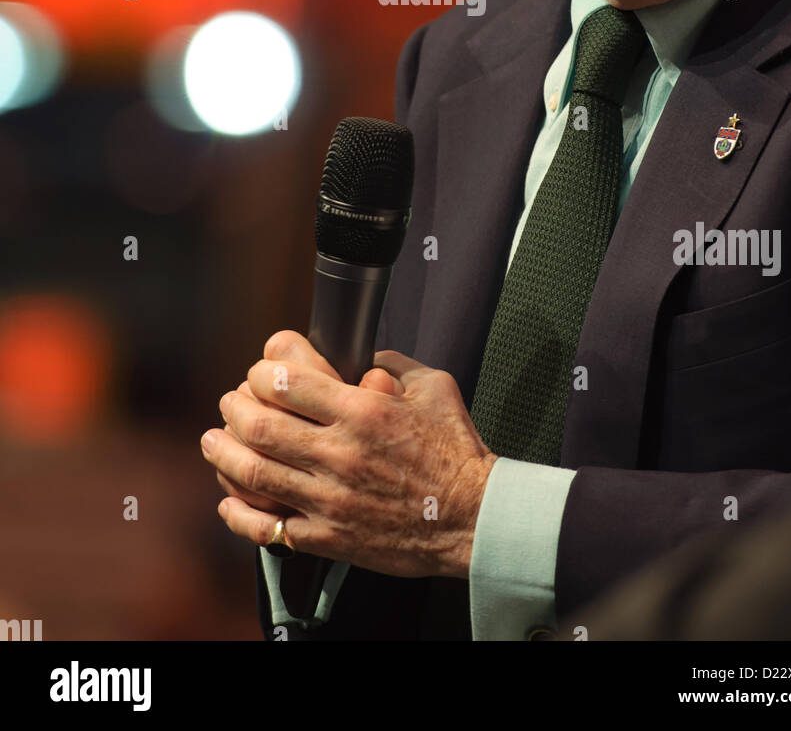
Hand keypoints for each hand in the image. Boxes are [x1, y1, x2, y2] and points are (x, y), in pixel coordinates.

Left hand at [200, 330, 496, 579]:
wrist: (474, 517)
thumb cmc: (456, 450)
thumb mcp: (433, 386)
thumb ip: (393, 364)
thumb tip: (363, 357)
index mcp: (361, 411)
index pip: (287, 382)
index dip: (262, 372)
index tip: (259, 372)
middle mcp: (339, 453)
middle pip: (259, 425)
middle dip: (233, 408)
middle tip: (228, 403)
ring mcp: (330, 499)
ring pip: (254, 473)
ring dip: (223, 454)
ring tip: (213, 442)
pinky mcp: (329, 537)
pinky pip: (268, 527)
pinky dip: (239, 514)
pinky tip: (228, 501)